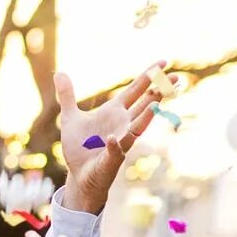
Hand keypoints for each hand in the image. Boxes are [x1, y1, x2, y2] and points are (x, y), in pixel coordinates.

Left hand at [55, 65, 160, 214]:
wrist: (78, 174)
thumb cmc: (79, 147)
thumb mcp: (70, 118)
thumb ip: (67, 95)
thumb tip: (60, 72)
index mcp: (114, 111)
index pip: (136, 89)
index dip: (149, 75)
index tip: (164, 62)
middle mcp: (122, 124)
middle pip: (145, 105)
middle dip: (160, 92)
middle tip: (177, 78)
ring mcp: (120, 141)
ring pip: (137, 128)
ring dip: (146, 117)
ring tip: (158, 104)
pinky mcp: (111, 159)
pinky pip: (115, 150)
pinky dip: (114, 144)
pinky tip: (113, 138)